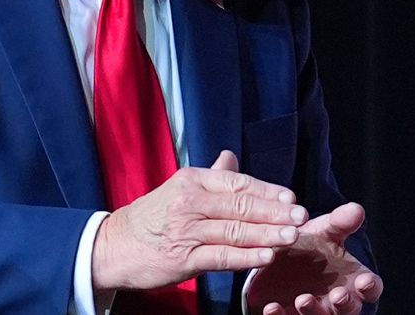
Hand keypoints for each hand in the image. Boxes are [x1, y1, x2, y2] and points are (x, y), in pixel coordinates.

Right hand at [92, 150, 307, 290]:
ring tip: (292, 236)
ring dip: (267, 234)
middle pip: (241, 205)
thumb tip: (230, 156)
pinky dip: (246, 257)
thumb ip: (210, 176)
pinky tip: (266, 257)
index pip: (237, 182)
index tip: (291, 197)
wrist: (114, 245)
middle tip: (301, 216)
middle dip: (275, 212)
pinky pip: (221, 256)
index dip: (267, 191)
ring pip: (235, 230)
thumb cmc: (151, 218)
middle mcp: (189, 201)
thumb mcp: (178, 188)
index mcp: (191, 180)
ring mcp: (186, 230)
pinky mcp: (183, 258)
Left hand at [247, 202, 382, 314]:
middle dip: (344, 304)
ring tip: (302, 299)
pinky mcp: (290, 314)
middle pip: (349, 309)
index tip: (364, 281)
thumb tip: (356, 208)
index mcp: (352, 279)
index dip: (370, 287)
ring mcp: (315, 309)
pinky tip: (271, 307)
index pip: (371, 288)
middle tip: (338, 295)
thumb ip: (339, 223)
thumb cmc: (309, 245)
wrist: (276, 256)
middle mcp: (337, 299)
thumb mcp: (322, 231)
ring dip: (313, 311)